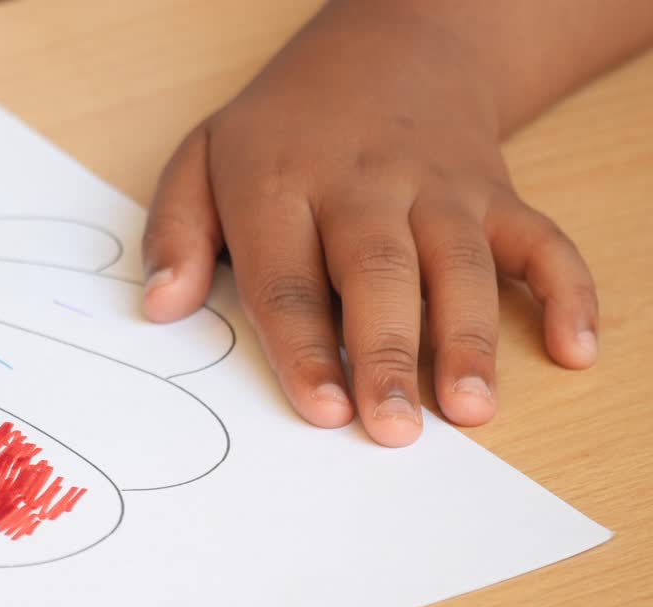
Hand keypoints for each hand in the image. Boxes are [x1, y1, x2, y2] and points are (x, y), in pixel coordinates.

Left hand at [141, 5, 598, 446]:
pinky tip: (575, 349)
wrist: (391, 48)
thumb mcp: (204, 157)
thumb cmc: (285, 129)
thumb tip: (160, 307)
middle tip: (392, 428)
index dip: (304, 346)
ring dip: (468, 337)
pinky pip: (541, 239)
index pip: (288, 275)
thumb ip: (177, 231)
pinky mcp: (495, 192)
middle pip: (377, 274)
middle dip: (386, 353)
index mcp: (280, 183)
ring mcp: (438, 187)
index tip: (321, 409)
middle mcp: (363, 186)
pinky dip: (567, 290)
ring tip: (471, 409)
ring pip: (459, 263)